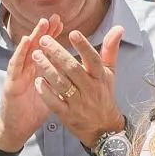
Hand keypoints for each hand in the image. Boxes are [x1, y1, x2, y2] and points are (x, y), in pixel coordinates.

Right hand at [0, 15, 63, 155]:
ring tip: (42, 25)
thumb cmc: (33, 110)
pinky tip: (27, 43)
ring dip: (33, 37)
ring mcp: (17, 75)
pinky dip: (20, 53)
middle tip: (53, 18)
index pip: (45, 49)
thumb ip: (60, 79)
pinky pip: (16, 66)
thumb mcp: (51, 93)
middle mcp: (26, 69)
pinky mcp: (11, 84)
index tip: (61, 22)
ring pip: (25, 52)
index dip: (52, 35)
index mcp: (36, 70)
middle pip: (35, 47)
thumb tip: (74, 70)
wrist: (17, 128)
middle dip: (44, 31)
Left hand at [32, 28, 126, 146]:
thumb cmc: (103, 94)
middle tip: (44, 40)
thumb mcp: (110, 72)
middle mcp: (90, 89)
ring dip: (48, 69)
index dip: (84, 47)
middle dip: (57, 53)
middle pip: (73, 69)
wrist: (104, 127)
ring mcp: (79, 103)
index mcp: (100, 77)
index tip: (73, 33)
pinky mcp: (67, 115)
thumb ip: (110, 50)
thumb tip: (119, 28)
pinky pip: (55, 102)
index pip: (93, 59)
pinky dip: (46, 92)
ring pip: (62, 84)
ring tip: (36, 55)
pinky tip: (37, 80)